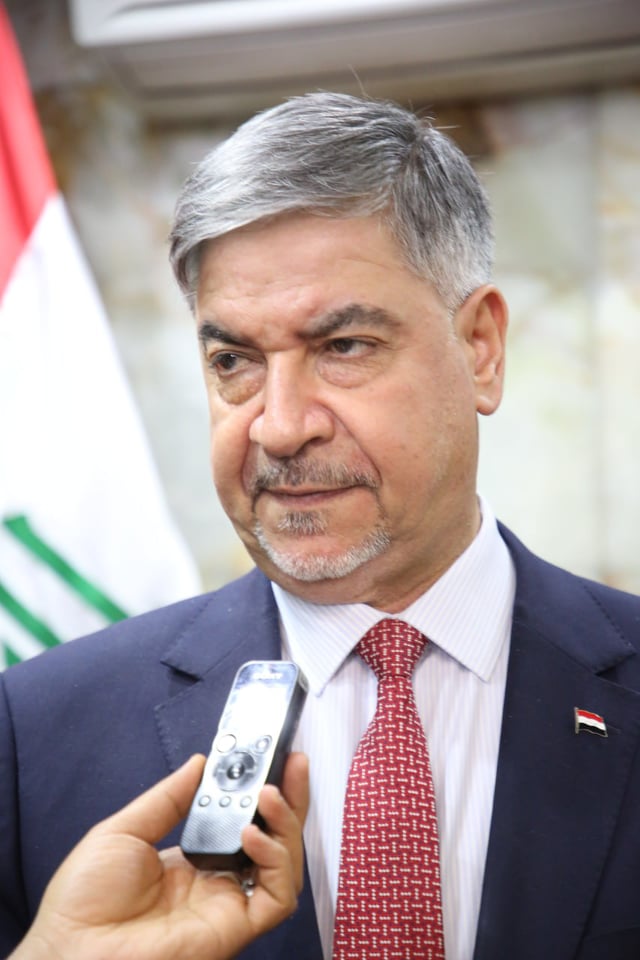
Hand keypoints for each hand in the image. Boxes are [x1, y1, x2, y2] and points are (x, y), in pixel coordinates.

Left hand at [11, 752, 308, 959]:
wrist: (70, 950)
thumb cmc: (83, 900)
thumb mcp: (124, 831)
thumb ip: (168, 798)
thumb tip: (200, 762)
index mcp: (194, 860)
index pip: (243, 820)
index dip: (260, 790)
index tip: (269, 757)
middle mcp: (218, 882)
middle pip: (273, 839)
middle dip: (290, 799)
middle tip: (294, 763)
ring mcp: (229, 905)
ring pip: (284, 865)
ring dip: (286, 824)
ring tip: (268, 795)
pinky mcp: (235, 928)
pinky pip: (277, 897)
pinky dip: (276, 861)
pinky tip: (251, 835)